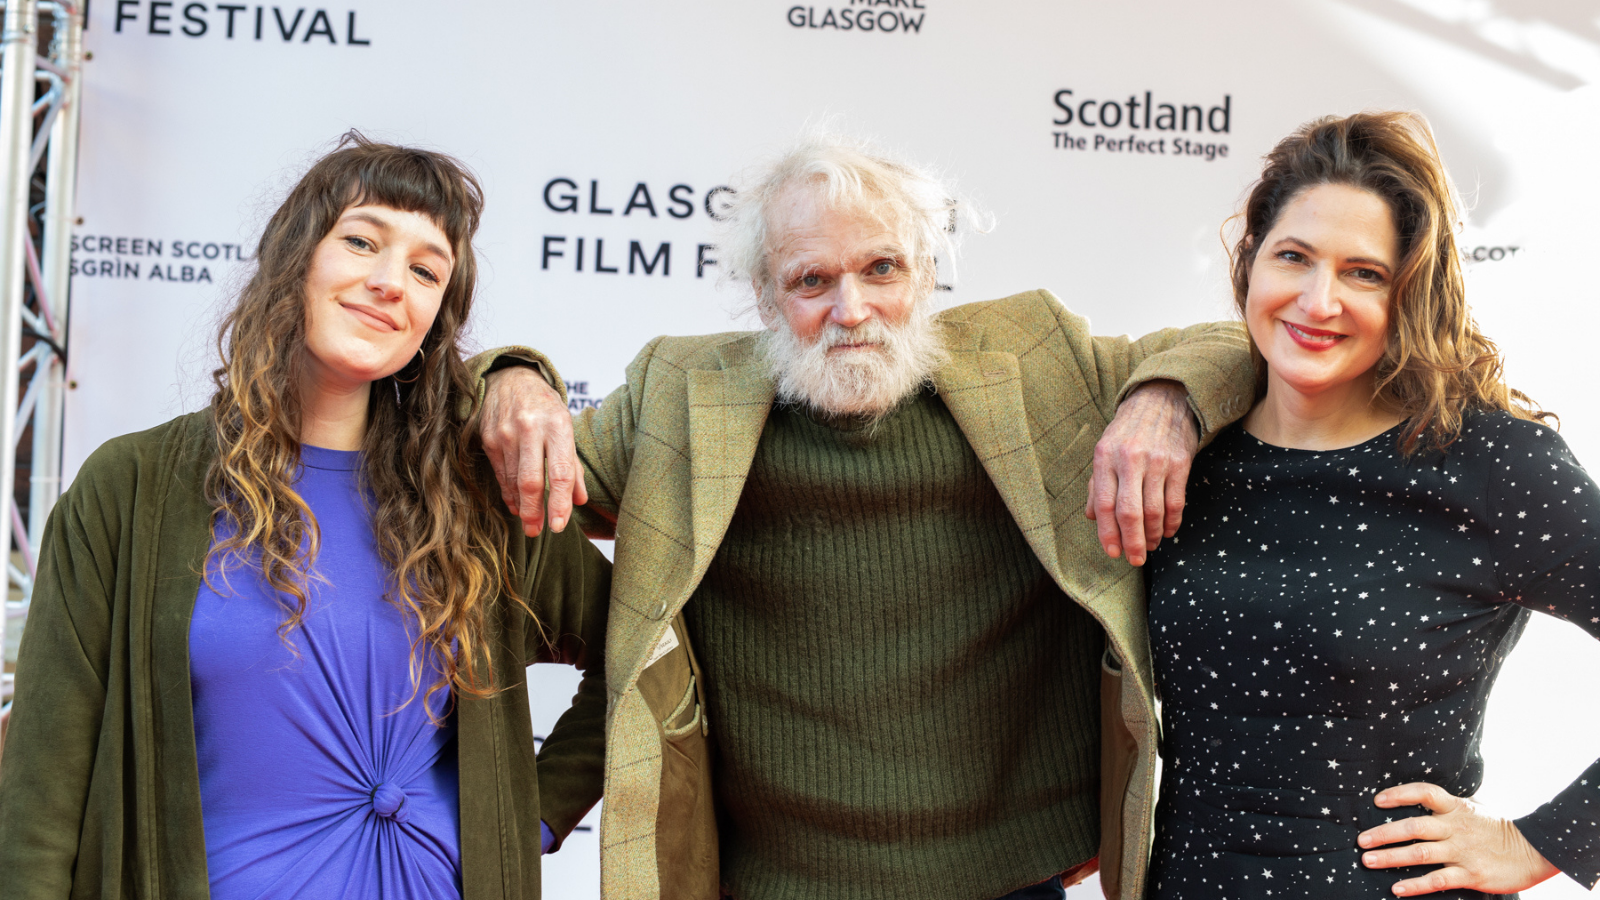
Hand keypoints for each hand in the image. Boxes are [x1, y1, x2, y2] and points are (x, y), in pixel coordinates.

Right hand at [479, 365, 586, 535]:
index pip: (561, 472)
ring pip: (514, 480)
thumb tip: (580, 500)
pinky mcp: (489, 438)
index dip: (560, 503)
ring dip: (521, 505)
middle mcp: (531, 428)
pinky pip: (500, 473)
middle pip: (532, 481)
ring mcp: (506, 433)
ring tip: (529, 521)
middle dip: (534, 512)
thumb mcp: (566, 428)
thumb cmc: (545, 407)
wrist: (511, 378)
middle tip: (537, 531)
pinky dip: (508, 492)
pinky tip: (515, 503)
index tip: (558, 525)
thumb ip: (573, 465)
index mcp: (558, 425)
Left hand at [1084, 379, 1198, 565]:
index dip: (1108, 533)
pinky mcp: (1180, 462)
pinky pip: (1176, 501)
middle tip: (1135, 560)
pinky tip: (1168, 531)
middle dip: (1133, 542)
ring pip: (1155, 510)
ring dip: (1153, 535)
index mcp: (1105, 457)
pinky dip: (1172, 522)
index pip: (1105, 504)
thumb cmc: (1128, 430)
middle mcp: (1130, 459)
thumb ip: (1097, 485)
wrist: (1163, 399)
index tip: (1112, 552)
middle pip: (1130, 512)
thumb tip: (1093, 518)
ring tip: (1151, 546)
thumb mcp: (1104, 450)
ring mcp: (1157, 461)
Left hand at [1357, 782, 1558, 895]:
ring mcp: (1462, 851)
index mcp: (1456, 808)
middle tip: (1361, 840)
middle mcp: (1455, 828)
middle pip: (1413, 826)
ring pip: (1419, 853)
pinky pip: (1437, 879)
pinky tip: (1397, 889)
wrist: (1535, 851)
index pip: (1423, 793)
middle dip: (1384, 833)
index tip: (1378, 800)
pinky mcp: (1470, 874)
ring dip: (1391, 857)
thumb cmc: (1499, 830)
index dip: (1399, 794)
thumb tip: (1423, 799)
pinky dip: (1415, 884)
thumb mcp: (1474, 809)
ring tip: (1368, 861)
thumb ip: (1449, 806)